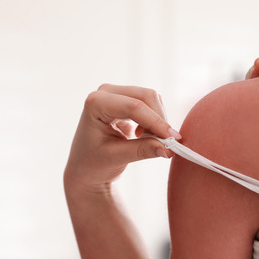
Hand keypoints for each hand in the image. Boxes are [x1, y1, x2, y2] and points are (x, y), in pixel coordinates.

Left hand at [64, 84, 180, 197]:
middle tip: (167, 143)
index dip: (156, 122)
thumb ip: (142, 151)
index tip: (172, 140)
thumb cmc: (93, 163)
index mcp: (95, 103)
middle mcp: (105, 92)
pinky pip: (150, 103)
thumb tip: (169, 149)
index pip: (133, 107)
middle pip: (146, 96)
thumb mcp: (116, 158)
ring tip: (149, 141)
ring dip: (158, 120)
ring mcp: (116, 93)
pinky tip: (144, 135)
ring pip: (151, 98)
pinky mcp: (126, 98)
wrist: (85, 166)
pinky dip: (155, 119)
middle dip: (159, 119)